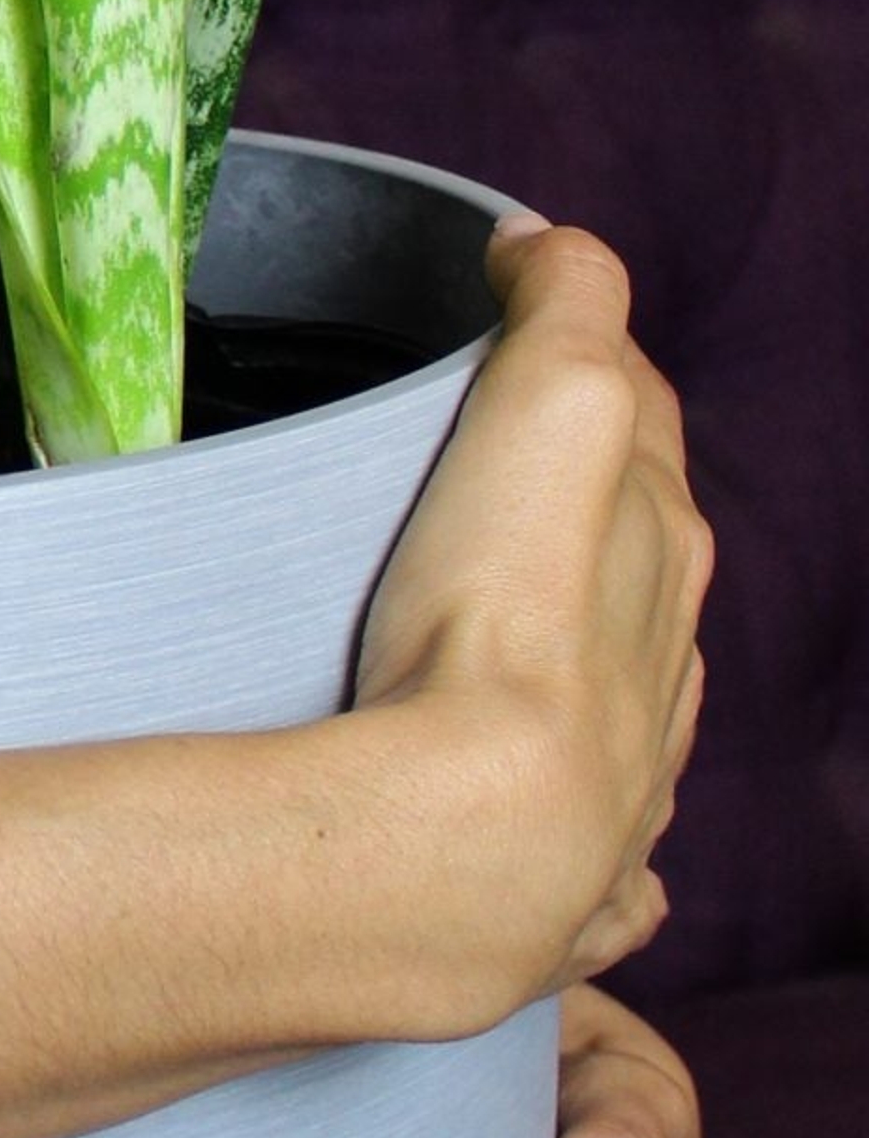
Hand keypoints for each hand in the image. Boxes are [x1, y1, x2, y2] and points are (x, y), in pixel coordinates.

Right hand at [348, 222, 711, 1018]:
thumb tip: (548, 242)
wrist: (471, 837)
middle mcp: (666, 665)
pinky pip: (608, 865)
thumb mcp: (553, 406)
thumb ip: (568, 304)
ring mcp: (629, 786)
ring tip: (513, 650)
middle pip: (640, 563)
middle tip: (487, 487)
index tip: (504, 324)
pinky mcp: (576, 895)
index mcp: (663, 546)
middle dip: (588, 517)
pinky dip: (597, 844)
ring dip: (592, 669)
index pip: (637, 422)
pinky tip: (567, 841)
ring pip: (634, 704)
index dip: (581, 364)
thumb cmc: (507, 617)